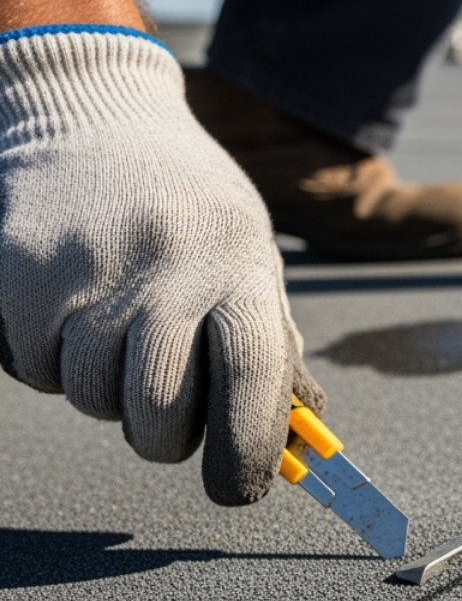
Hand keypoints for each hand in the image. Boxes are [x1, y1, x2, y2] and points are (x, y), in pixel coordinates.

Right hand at [0, 26, 324, 504]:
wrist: (95, 111)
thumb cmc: (189, 205)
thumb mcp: (250, 256)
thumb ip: (270, 344)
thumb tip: (296, 443)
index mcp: (242, 263)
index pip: (253, 374)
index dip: (249, 447)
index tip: (240, 489)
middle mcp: (170, 263)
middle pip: (159, 409)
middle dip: (163, 437)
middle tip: (166, 415)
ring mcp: (91, 265)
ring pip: (92, 398)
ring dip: (105, 395)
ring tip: (118, 337)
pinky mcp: (22, 269)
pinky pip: (34, 371)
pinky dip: (50, 363)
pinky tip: (70, 313)